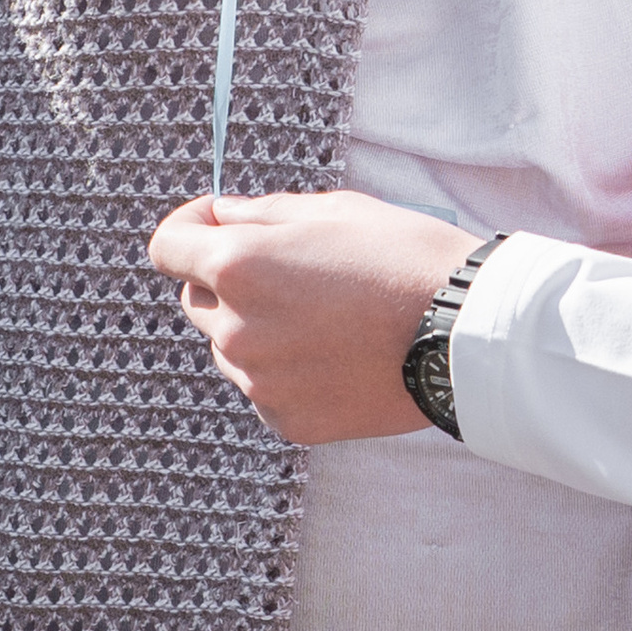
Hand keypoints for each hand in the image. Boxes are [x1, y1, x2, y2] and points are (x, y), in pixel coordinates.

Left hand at [148, 187, 475, 442]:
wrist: (465, 335)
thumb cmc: (405, 258)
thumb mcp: (334, 210)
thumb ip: (263, 213)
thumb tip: (222, 217)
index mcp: (239, 266)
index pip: (166, 247)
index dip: (187, 229)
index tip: (213, 224)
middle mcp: (236, 329)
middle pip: (197, 300)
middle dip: (226, 280)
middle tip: (291, 270)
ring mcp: (260, 381)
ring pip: (231, 348)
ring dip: (257, 328)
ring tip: (327, 317)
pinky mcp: (288, 420)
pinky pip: (265, 388)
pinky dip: (286, 371)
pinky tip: (338, 354)